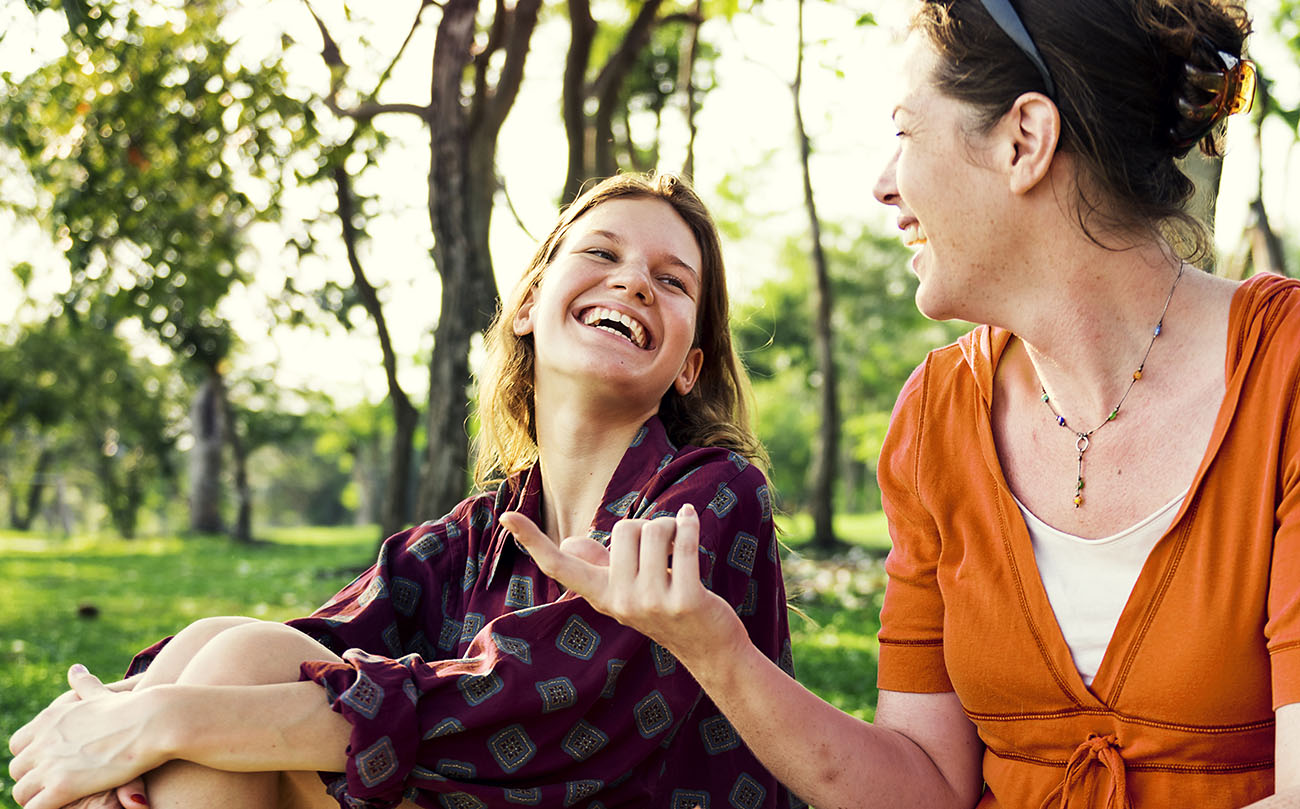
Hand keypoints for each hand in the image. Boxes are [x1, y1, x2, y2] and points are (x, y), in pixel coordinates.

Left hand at [9, 666, 162, 808]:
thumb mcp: (101, 693)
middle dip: (32, 779)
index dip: (32, 757)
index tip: (51, 764)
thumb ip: (84, 685)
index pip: (17, 745)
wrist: (153, 720)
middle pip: (16, 769)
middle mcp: (43, 740)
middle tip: (57, 784)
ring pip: (21, 791)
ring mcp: (50, 763)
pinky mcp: (62, 785)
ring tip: (62, 799)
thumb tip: (75, 669)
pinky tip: (65, 807)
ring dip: (37, 797)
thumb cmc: (134, 707)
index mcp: (49, 719)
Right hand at [500, 503, 745, 664]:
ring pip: (654, 529)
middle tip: (663, 552)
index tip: (507, 516)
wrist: (710, 648)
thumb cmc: (666, 608)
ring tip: (680, 551)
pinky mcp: (686, 602)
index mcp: (601, 596)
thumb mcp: (627, 589)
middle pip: (624, 528)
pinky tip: (692, 520)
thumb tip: (569, 542)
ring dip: (672, 527)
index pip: (559, 566)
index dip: (532, 540)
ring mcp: (652, 604)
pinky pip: (683, 543)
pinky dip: (689, 525)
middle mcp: (620, 602)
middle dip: (648, 527)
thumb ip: (600, 564)